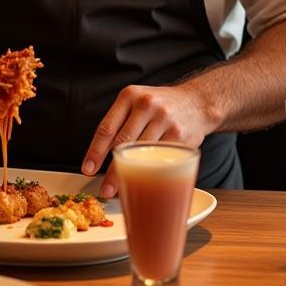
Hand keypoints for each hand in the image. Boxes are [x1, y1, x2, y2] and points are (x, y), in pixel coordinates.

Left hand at [82, 84, 214, 197]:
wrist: (197, 102)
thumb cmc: (160, 106)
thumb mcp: (138, 102)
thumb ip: (120, 122)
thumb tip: (100, 156)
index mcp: (129, 96)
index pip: (107, 127)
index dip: (95, 151)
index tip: (87, 169)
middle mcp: (146, 105)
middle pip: (122, 143)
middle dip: (111, 169)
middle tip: (104, 189)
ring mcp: (164, 119)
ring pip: (141, 153)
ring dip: (129, 174)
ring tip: (120, 189)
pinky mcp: (180, 135)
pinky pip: (161, 158)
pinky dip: (150, 173)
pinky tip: (144, 181)